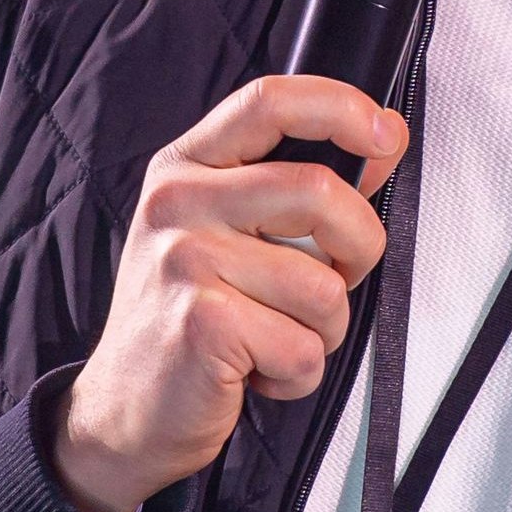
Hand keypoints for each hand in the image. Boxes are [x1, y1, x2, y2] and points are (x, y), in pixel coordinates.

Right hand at [53, 76, 409, 511]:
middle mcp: (178, 202)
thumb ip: (293, 186)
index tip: (387, 134)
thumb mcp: (224, 232)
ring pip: (323, 286)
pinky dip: (297, 375)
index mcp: (186, 166)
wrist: (123, 410)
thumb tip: (383, 144)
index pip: (271, 101)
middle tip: (335, 281)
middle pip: (319, 191)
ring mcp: (185, 260)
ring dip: (322, 330)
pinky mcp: (202, 324)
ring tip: (272, 337)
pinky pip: (303, 348)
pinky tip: (254, 370)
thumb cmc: (187, 318)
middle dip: (359, 248)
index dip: (343, 107)